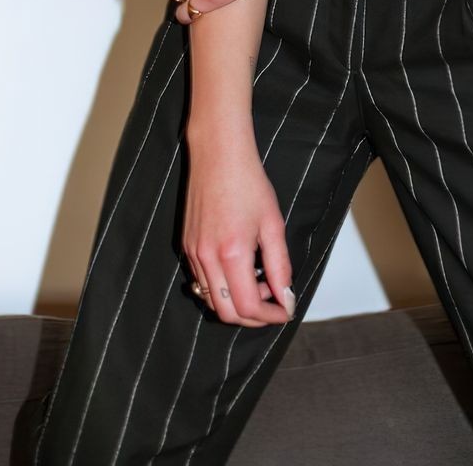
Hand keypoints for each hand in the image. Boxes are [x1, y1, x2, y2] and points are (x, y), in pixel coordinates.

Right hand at [183, 133, 296, 327]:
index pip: (248, 306)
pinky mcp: (186, 246)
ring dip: (237, 302)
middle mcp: (206, 258)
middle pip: (226, 312)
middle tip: (273, 304)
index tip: (285, 310)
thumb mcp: (273, 224)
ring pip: (212, 300)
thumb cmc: (248, 182)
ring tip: (259, 281)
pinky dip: (221, 288)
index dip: (269, 316)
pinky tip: (240, 271)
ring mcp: (192, 253)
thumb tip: (286, 298)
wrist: (218, 154)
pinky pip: (201, 282)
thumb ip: (280, 266)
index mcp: (231, 253)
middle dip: (253, 317)